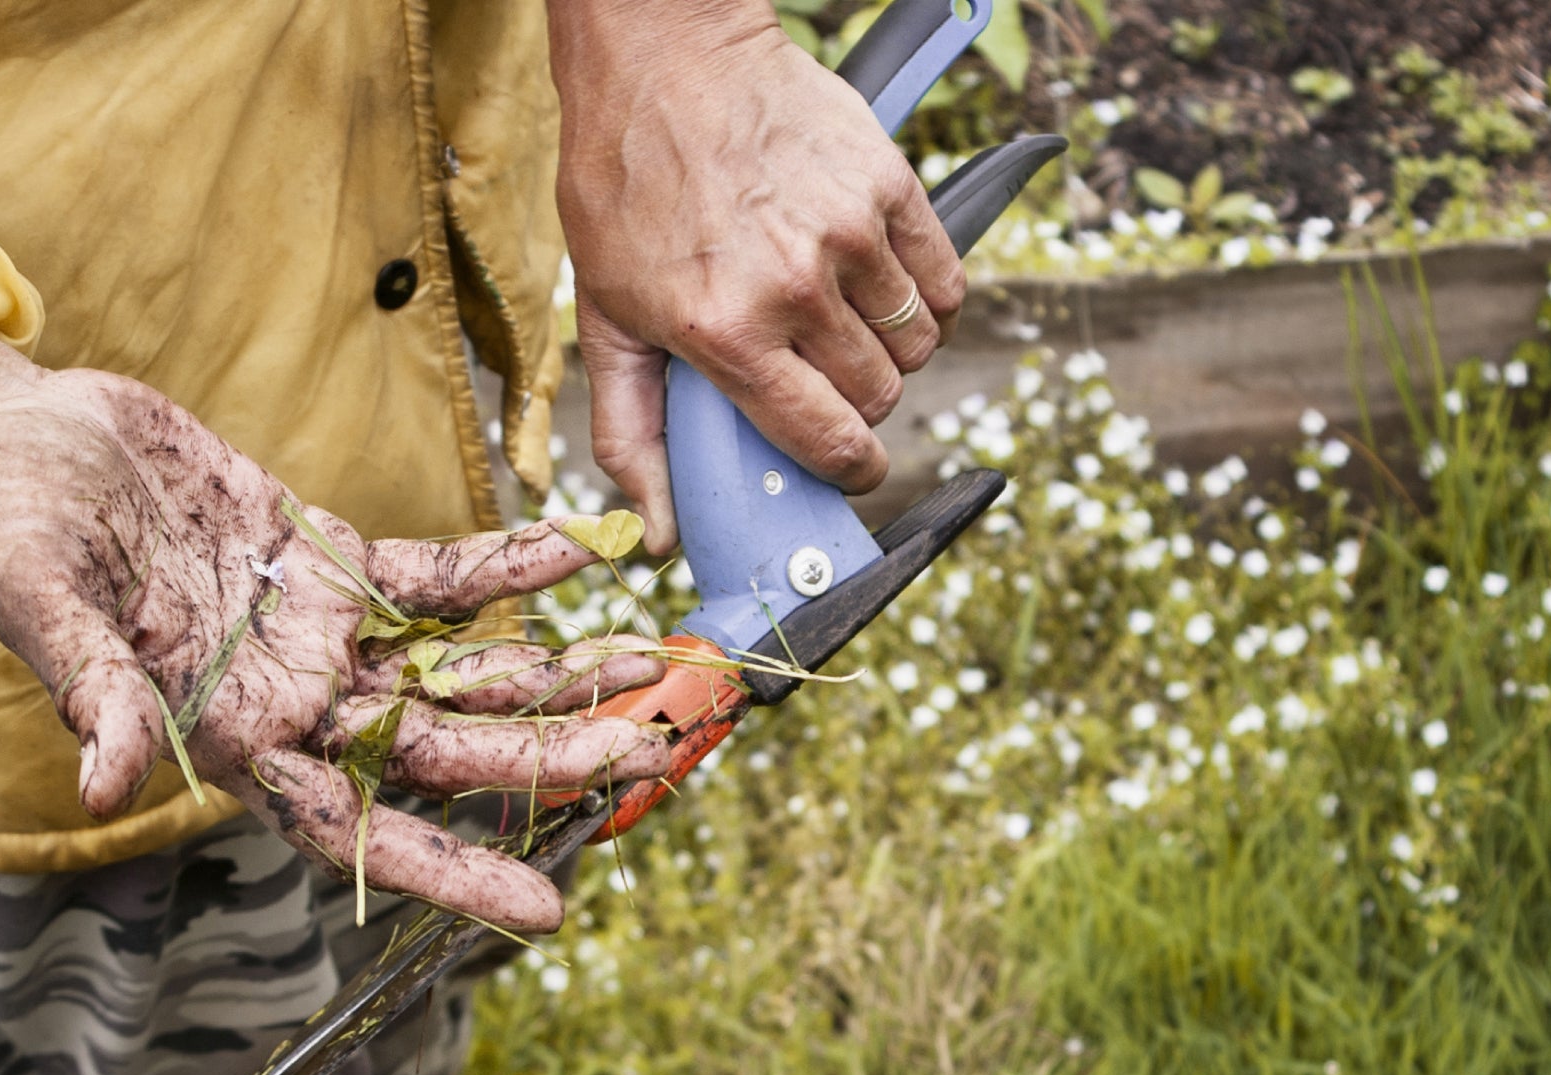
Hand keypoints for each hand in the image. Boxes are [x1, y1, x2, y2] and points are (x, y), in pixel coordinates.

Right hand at [0, 330, 669, 932]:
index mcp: (231, 737)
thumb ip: (93, 691)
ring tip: (643, 665)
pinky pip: (438, 573)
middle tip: (641, 752)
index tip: (545, 908)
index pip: (354, 828)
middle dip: (538, 756)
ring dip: (548, 668)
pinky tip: (578, 549)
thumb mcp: (40, 605)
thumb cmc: (9, 529)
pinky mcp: (330, 557)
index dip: (448, 871)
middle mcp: (292, 699)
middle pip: (436, 750)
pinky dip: (506, 562)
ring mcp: (319, 630)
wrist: (22, 438)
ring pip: (455, 668)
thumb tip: (104, 788)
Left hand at [550, 1, 964, 553]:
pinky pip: (945, 280)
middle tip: (823, 378)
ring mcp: (848, 233)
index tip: (853, 469)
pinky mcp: (888, 185)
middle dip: (860, 404)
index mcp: (725, 332)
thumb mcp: (605, 319)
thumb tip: (661, 534)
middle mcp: (793, 288)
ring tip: (844, 324)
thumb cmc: (626, 190)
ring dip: (893, 351)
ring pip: (918, 344)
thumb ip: (631, 435)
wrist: (664, 63)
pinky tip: (882, 286)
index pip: (825, 439)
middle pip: (878, 395)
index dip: (849, 470)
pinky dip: (928, 298)